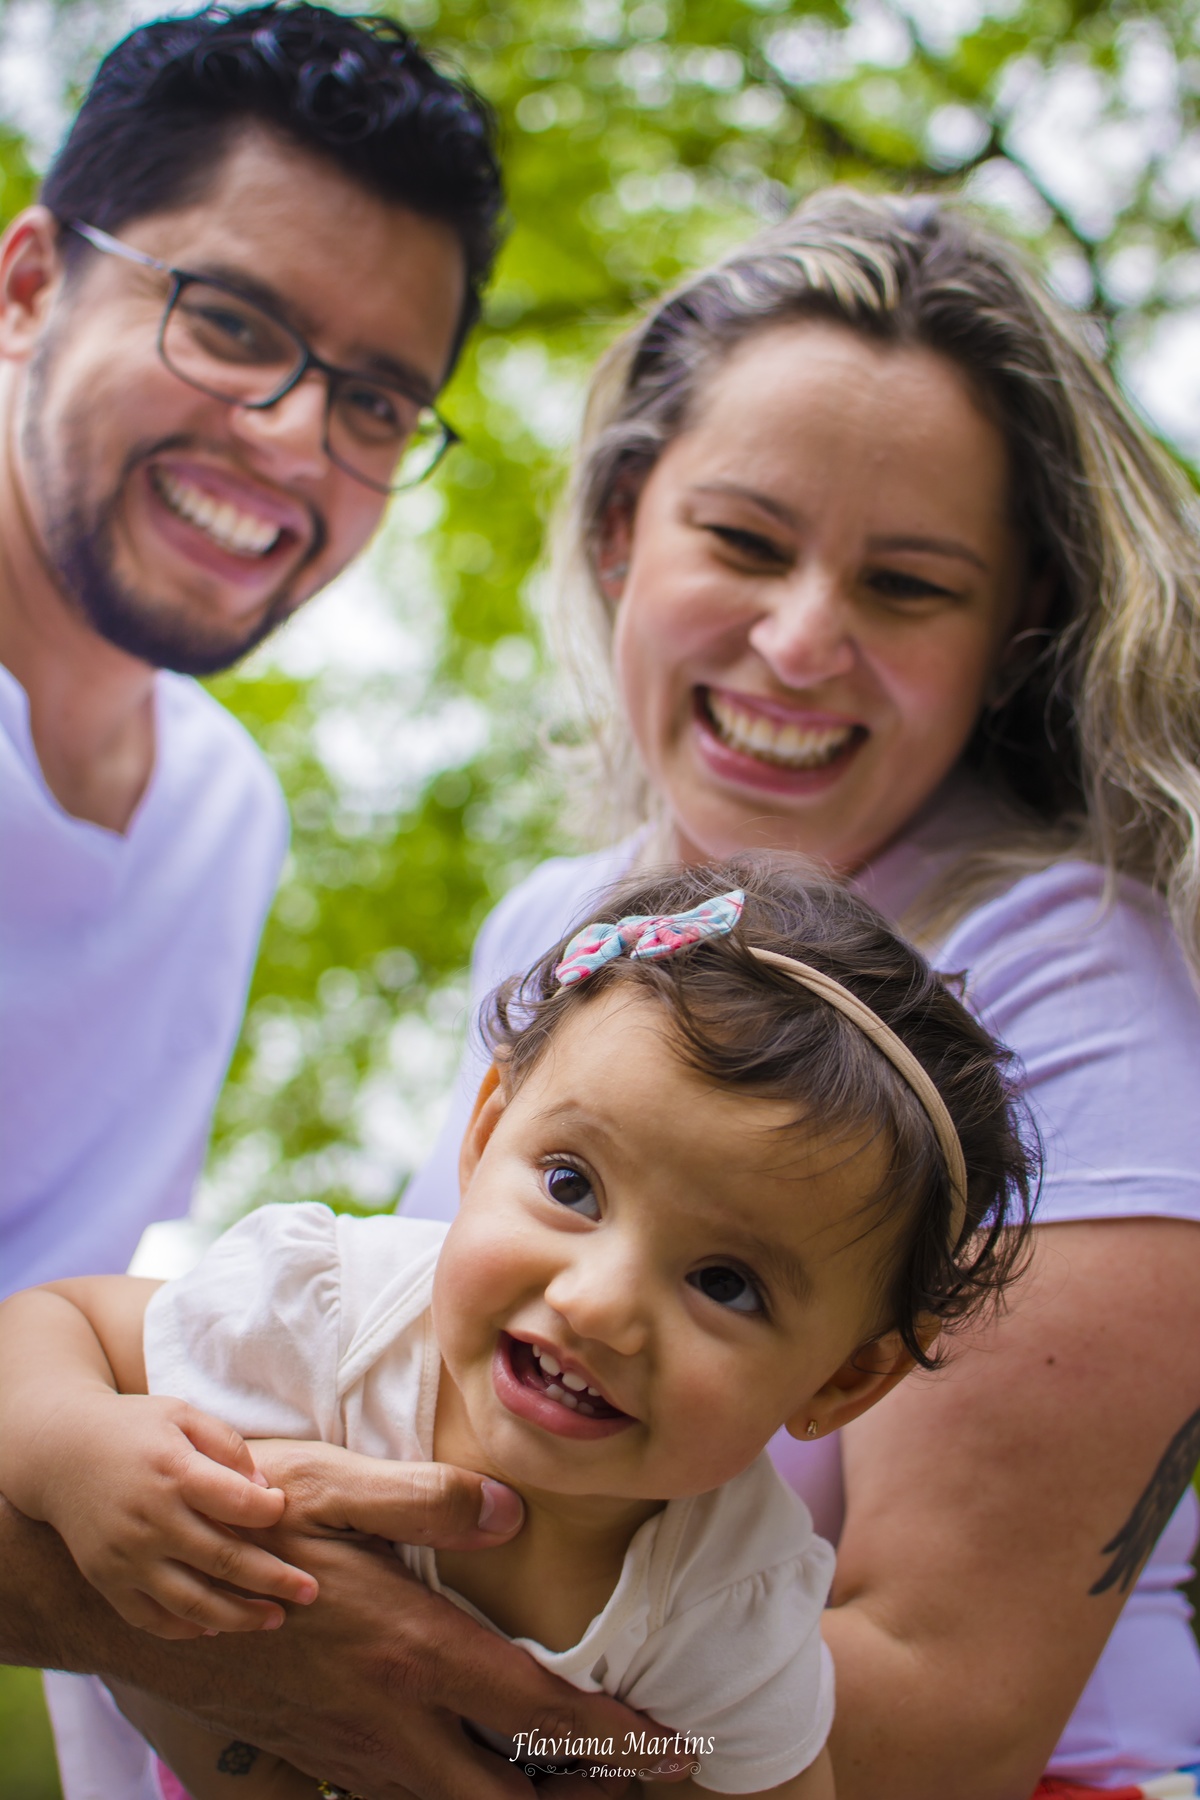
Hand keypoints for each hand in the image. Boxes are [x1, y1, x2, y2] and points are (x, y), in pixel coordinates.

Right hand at [39, 1393, 316, 1637]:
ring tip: (275, 1618)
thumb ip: (228, 1445)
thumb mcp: (182, 1414)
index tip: (285, 1511)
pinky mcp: (108, 1581)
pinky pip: (152, 1618)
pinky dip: (187, 1629)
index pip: (239, 1504)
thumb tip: (266, 1490)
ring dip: (239, 1617)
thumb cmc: (134, 1428)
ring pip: (193, 1603)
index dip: (270, 1511)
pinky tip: (218, 1626)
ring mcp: (127, 1557)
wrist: (59, 1452)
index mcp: (174, 1473)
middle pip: (225, 1561)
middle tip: (312, 1591)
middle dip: (275, 1580)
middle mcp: (151, 1522)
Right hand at [141, 1439, 691, 1798]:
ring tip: (581, 1788)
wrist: (136, 1592)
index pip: (539, 1713)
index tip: (679, 1750)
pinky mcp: (318, 1755)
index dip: (619, 1740)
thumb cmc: (240, 1525)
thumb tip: (512, 1507)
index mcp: (411, 1651)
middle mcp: (388, 1720)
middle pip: (506, 1799)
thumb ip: (424, 1499)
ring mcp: (349, 1748)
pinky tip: (472, 1774)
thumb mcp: (328, 1487)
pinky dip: (455, 1799)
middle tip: (645, 1783)